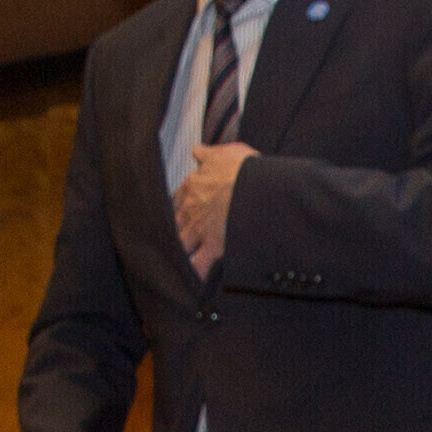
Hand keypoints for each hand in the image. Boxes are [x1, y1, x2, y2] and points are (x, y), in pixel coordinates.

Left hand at [173, 141, 255, 275]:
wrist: (256, 186)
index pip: (178, 198)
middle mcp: (191, 208)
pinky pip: (199, 264)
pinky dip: (196, 272)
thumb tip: (197, 151)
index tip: (182, 210)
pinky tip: (194, 280)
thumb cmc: (243, 168)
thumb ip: (209, 154)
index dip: (180, 206)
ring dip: (181, 251)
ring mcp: (200, 228)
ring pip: (182, 243)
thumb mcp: (225, 153)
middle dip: (177, 229)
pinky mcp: (212, 246)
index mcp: (193, 185)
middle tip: (178, 235)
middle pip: (175, 222)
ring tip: (181, 260)